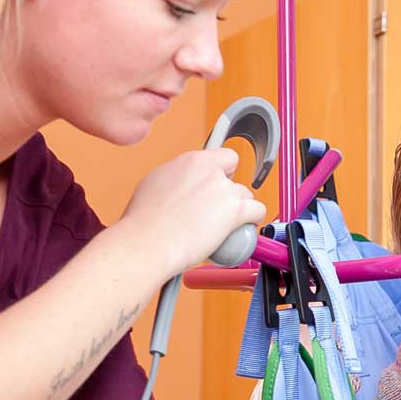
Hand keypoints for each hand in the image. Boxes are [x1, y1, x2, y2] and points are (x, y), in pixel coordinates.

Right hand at [119, 148, 266, 277]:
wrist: (146, 243)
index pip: (222, 156)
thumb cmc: (143, 222)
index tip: (217, 184)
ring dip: (239, 210)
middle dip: (228, 193)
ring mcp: (223, 189)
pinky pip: (258, 211)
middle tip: (215, 211)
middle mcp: (209, 170)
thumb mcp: (154, 185)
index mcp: (190, 161)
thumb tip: (180, 186)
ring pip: (246, 195)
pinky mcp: (235, 210)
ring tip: (223, 227)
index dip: (222, 172)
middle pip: (234, 177)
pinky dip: (253, 220)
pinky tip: (243, 229)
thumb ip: (175, 180)